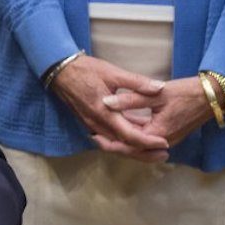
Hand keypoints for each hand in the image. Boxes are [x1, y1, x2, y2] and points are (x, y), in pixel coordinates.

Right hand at [50, 55, 169, 161]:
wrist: (60, 71)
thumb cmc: (86, 70)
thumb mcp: (113, 73)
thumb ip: (137, 82)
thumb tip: (160, 87)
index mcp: (104, 113)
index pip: (129, 136)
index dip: (148, 142)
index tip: (164, 144)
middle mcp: (97, 124)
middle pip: (122, 146)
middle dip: (144, 152)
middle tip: (163, 154)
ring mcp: (91, 125)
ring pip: (115, 144)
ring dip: (133, 148)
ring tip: (152, 148)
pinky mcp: (88, 122)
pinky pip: (107, 137)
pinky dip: (122, 140)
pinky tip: (134, 134)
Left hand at [100, 76, 215, 149]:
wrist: (214, 95)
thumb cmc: (186, 92)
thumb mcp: (156, 94)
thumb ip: (129, 100)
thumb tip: (104, 103)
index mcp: (158, 133)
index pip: (128, 145)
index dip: (109, 141)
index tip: (93, 135)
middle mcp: (163, 141)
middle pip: (133, 149)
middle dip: (113, 144)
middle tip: (93, 137)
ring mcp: (168, 139)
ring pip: (140, 146)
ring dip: (123, 141)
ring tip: (103, 133)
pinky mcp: (170, 134)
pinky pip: (148, 139)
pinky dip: (134, 136)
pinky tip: (123, 126)